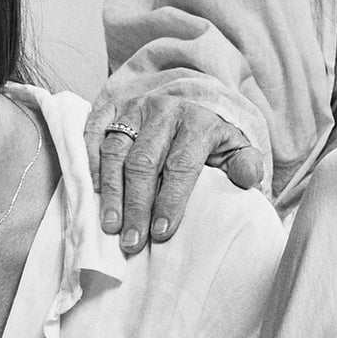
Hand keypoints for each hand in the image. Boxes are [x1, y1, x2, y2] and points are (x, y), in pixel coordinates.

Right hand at [84, 92, 266, 255]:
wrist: (195, 97)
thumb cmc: (215, 135)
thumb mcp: (239, 147)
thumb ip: (246, 164)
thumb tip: (246, 179)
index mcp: (198, 121)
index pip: (181, 165)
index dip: (170, 200)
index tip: (162, 233)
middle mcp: (164, 110)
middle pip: (144, 161)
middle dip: (136, 204)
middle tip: (131, 241)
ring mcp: (135, 106)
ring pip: (116, 149)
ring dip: (111, 191)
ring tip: (110, 225)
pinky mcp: (113, 105)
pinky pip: (95, 129)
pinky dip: (90, 159)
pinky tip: (93, 189)